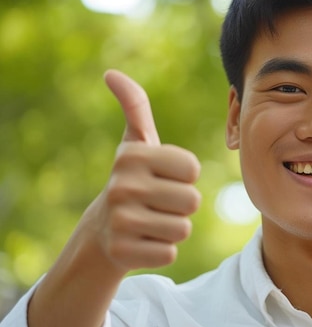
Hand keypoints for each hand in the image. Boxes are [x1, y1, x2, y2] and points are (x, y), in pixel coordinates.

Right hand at [86, 69, 201, 271]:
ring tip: (150, 221)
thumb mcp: (137, 142)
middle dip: (181, 205)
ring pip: (183, 228)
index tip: (163, 177)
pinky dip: (162, 249)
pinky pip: (171, 253)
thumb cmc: (135, 178)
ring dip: (173, 227)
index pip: (193, 170)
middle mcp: (121, 187)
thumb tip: (111, 73)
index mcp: (132, 157)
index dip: (185, 177)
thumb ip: (135, 106)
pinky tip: (143, 241)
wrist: (104, 230)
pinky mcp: (123, 254)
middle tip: (157, 203)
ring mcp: (120, 222)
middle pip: (192, 201)